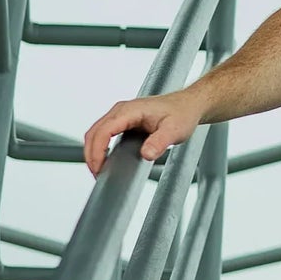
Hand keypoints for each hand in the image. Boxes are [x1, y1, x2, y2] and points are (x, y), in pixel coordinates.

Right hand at [83, 89, 202, 176]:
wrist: (189, 105)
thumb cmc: (183, 113)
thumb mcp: (175, 130)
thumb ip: (159, 142)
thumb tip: (146, 154)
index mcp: (130, 110)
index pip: (103, 131)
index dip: (97, 152)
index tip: (99, 168)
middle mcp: (122, 110)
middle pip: (94, 132)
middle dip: (91, 155)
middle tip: (97, 174)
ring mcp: (121, 114)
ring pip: (96, 132)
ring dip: (93, 151)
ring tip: (99, 170)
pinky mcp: (124, 120)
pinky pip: (104, 133)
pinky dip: (99, 147)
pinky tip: (105, 159)